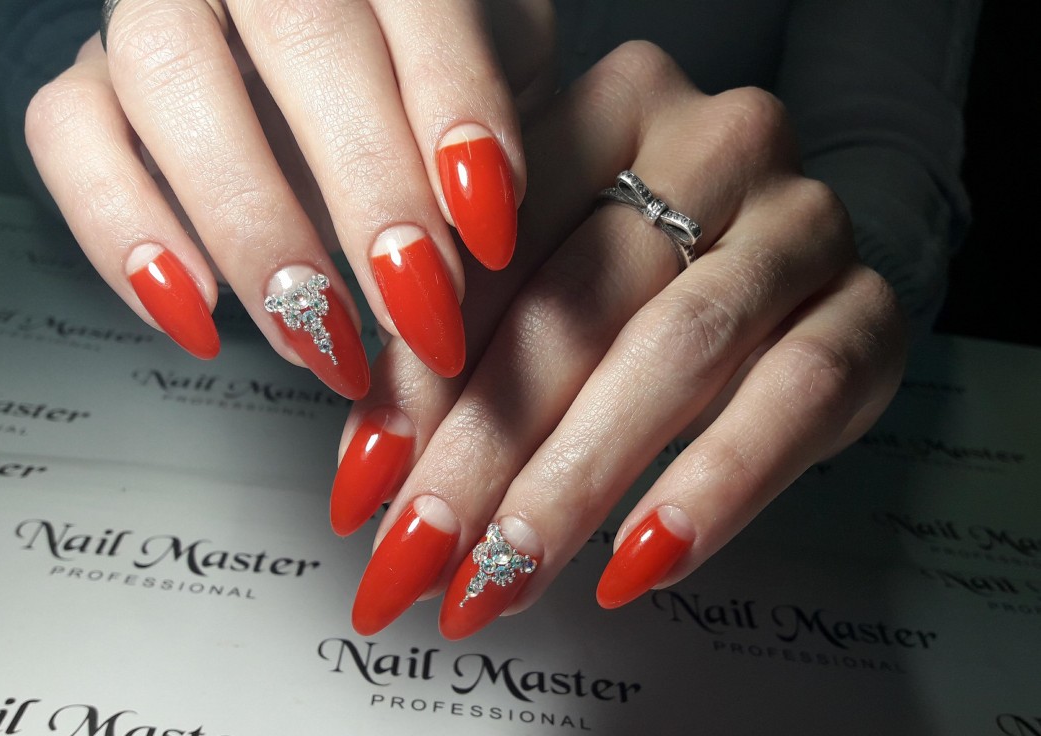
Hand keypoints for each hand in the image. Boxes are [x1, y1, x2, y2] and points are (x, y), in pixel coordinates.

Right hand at [25, 0, 553, 396]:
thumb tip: (496, 228)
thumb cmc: (425, 84)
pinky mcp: (92, 83)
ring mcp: (159, 13)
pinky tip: (200, 318)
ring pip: (169, 80)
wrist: (339, 85)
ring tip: (318, 336)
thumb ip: (500, 128)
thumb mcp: (497, 79)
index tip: (488, 223)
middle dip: (365, 183)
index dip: (456, 104)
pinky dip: (123, 235)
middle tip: (418, 303)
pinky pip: (68, 137)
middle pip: (298, 32)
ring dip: (251, 225)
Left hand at [333, 42, 908, 636]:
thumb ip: (451, 341)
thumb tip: (371, 469)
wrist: (785, 255)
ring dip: (579, 482)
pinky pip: (795, 400)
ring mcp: (804, 224)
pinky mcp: (868, 310)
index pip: (498, 240)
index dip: (422, 372)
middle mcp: (718, 143)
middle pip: (582, 300)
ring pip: (681, 352)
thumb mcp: (534, 276)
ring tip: (505, 576)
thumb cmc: (632, 267)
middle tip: (419, 551)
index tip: (366, 483)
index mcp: (613, 103)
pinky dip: (711, 488)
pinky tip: (637, 563)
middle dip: (487, 445)